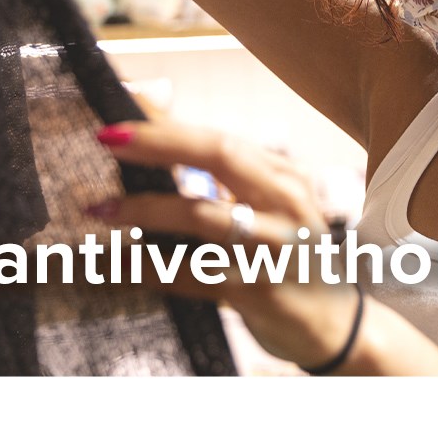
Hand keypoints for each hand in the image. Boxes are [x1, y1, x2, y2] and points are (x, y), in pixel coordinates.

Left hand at [89, 121, 361, 370]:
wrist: (336, 324)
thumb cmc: (290, 259)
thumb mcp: (269, 207)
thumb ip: (226, 174)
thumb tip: (163, 126)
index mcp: (284, 178)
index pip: (221, 138)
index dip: (169, 124)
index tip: (120, 112)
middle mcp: (285, 204)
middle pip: (219, 157)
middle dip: (158, 144)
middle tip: (107, 139)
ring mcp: (274, 248)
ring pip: (202, 216)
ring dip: (145, 210)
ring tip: (101, 210)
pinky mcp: (259, 291)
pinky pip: (194, 275)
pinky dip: (151, 268)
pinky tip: (120, 263)